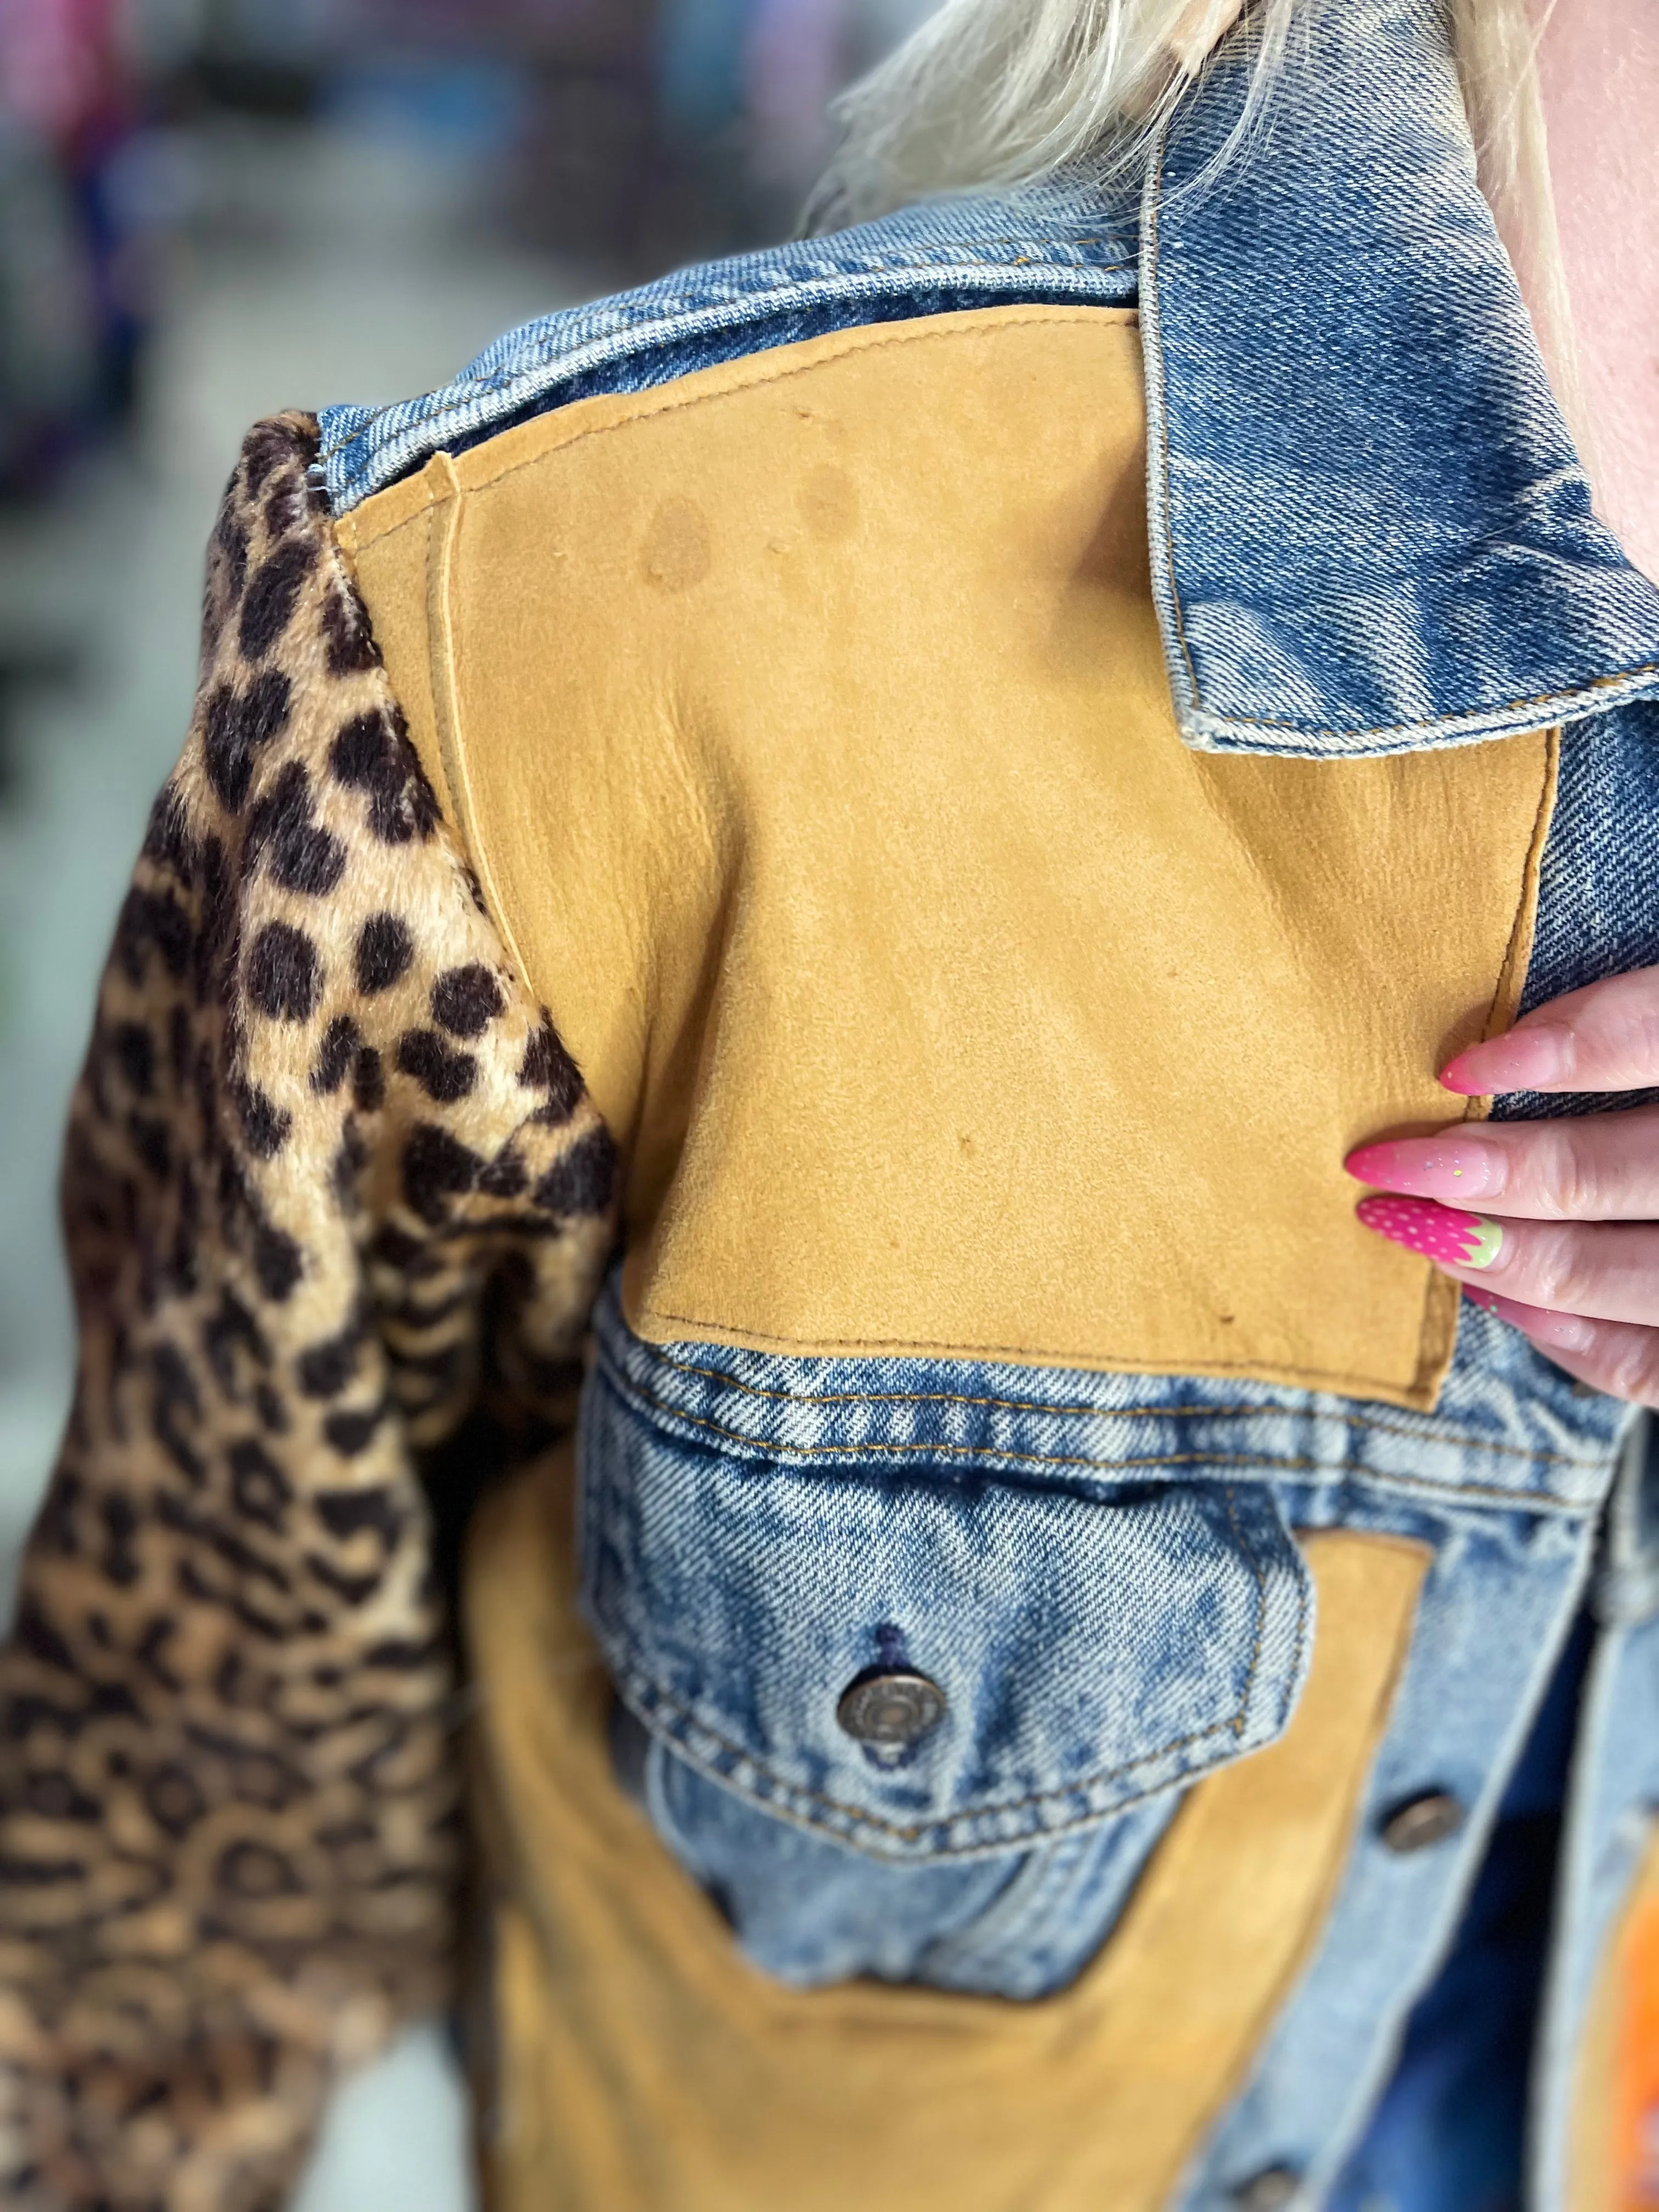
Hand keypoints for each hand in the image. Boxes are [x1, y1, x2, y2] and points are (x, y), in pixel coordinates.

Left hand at [1346, 964, 1658, 1406]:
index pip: (1658, 1032)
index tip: (1459, 1065)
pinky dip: (1564, 1335)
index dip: (1567, 1047)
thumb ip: (1634, 1022)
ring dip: (1501, 1254)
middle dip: (1488, 1173)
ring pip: (1621, 1275)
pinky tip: (1496, 1295)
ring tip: (1414, 1227)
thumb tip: (1486, 1054)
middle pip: (1623, 1169)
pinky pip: (1647, 1363)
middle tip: (1382, 1164)